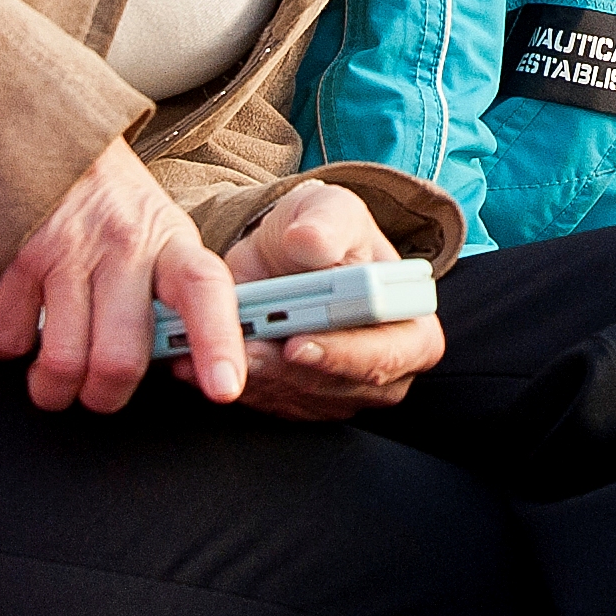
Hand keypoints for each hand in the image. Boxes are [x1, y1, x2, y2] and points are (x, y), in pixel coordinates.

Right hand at [0, 138, 244, 413]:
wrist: (57, 145)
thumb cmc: (120, 211)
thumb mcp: (165, 238)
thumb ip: (176, 297)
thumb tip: (188, 367)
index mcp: (173, 243)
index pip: (206, 290)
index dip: (218, 342)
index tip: (225, 388)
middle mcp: (125, 244)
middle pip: (120, 356)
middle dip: (107, 395)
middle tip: (102, 390)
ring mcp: (70, 250)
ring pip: (63, 361)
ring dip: (55, 387)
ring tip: (58, 375)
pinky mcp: (19, 256)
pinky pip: (9, 339)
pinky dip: (11, 349)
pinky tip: (24, 329)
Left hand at [201, 178, 445, 420]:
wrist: (278, 256)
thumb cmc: (320, 231)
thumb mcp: (324, 209)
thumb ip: (324, 223)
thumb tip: (310, 242)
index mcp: (410, 322)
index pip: (395, 352)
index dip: (349, 353)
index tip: (298, 342)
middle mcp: (384, 366)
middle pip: (345, 387)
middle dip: (288, 370)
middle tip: (245, 347)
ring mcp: (343, 390)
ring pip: (302, 400)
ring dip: (257, 380)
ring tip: (219, 349)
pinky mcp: (302, 402)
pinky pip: (272, 407)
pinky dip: (239, 386)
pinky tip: (204, 362)